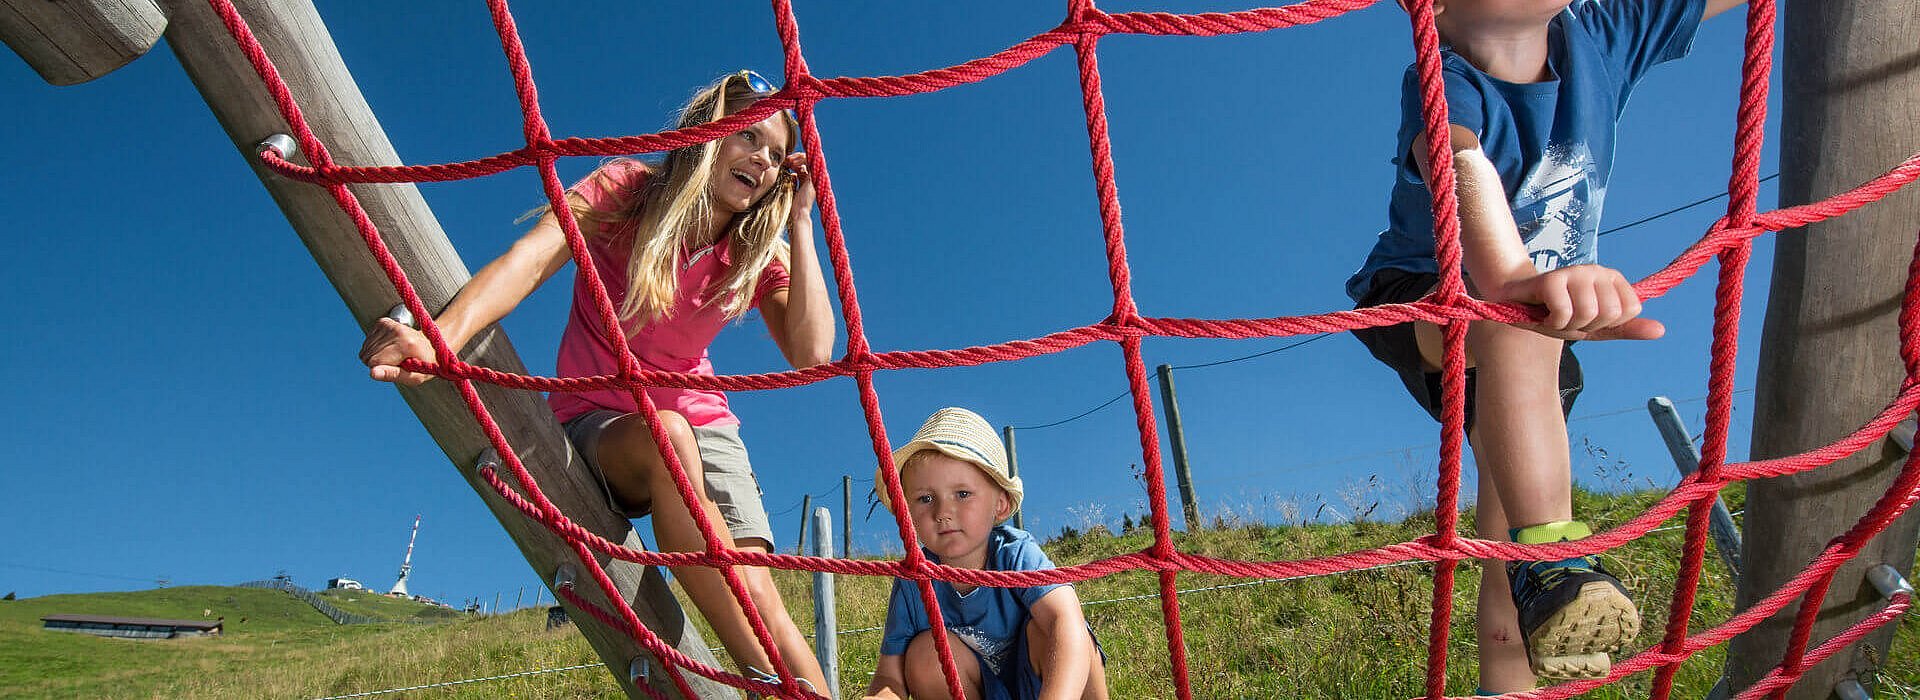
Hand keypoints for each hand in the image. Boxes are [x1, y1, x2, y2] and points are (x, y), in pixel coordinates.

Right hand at [358, 317, 440, 385]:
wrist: (433, 343)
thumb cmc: (425, 364)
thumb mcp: (415, 376)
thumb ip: (393, 375)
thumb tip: (372, 373)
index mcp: (406, 344)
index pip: (374, 362)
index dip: (382, 370)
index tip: (396, 368)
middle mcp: (396, 331)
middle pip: (368, 356)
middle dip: (378, 364)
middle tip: (397, 362)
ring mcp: (388, 324)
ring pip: (366, 350)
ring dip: (377, 356)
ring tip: (395, 355)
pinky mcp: (382, 322)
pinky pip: (367, 342)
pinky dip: (375, 348)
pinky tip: (390, 348)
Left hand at [784, 152, 814, 226]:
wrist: (797, 213)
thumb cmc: (790, 205)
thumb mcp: (788, 189)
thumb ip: (790, 180)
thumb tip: (788, 172)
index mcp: (804, 182)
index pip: (800, 166)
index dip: (792, 162)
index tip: (783, 163)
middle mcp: (809, 179)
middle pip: (804, 161)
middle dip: (794, 158)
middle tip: (786, 160)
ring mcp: (812, 178)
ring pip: (807, 160)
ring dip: (797, 158)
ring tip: (789, 160)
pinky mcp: (812, 178)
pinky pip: (809, 163)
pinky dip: (801, 160)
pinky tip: (792, 163)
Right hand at [1495, 264, 1665, 340]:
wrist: (1516, 306)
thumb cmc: (1556, 315)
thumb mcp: (1596, 328)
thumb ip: (1626, 329)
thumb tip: (1660, 330)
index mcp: (1613, 279)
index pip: (1630, 310)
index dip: (1606, 323)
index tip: (1587, 317)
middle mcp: (1597, 270)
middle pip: (1610, 313)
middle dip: (1586, 325)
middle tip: (1569, 318)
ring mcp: (1576, 272)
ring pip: (1589, 313)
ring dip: (1568, 325)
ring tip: (1557, 315)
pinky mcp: (1552, 278)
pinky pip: (1566, 312)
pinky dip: (1553, 322)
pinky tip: (1545, 314)